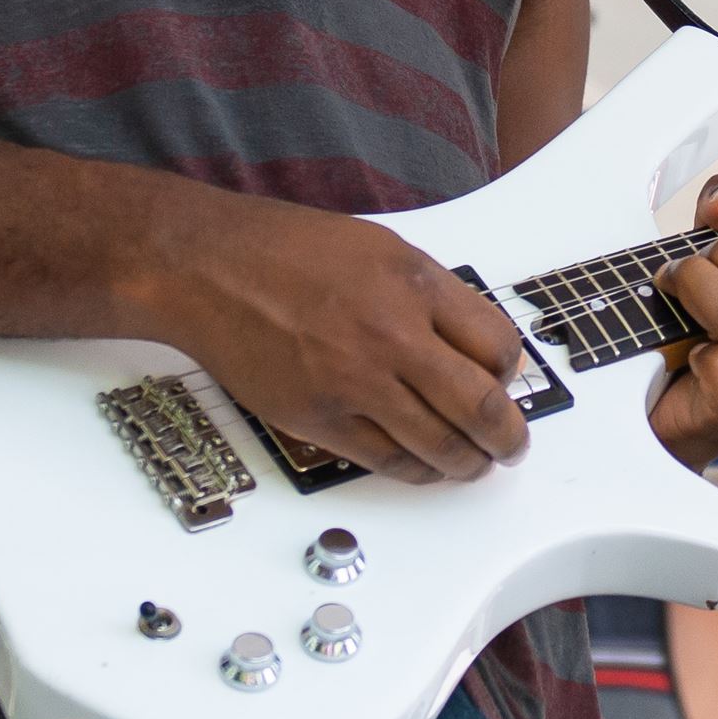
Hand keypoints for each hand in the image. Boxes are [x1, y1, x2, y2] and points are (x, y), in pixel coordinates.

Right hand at [141, 188, 528, 485]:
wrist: (206, 267)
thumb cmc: (282, 250)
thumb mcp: (378, 247)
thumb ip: (429, 293)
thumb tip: (471, 342)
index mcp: (414, 283)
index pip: (497, 346)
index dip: (510, 374)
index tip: (506, 383)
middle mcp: (392, 334)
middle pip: (480, 406)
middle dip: (508, 436)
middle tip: (512, 446)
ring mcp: (355, 382)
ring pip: (439, 445)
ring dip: (468, 464)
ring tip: (475, 465)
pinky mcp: (319, 419)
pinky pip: (387, 462)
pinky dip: (416, 472)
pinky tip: (425, 468)